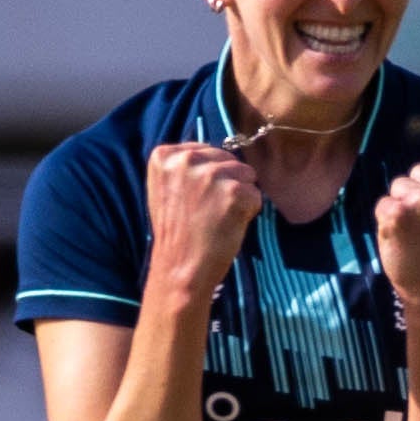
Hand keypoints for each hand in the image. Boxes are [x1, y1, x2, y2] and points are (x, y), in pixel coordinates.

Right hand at [143, 142, 261, 305]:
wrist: (178, 269)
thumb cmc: (175, 233)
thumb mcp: (167, 190)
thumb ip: (186, 168)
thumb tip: (221, 154)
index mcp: (164, 156)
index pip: (205, 151)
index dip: (206, 177)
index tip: (191, 200)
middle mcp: (186, 159)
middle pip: (228, 159)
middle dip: (225, 183)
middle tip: (205, 212)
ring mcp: (211, 175)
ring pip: (245, 175)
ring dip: (238, 197)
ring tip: (216, 219)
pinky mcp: (234, 192)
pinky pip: (256, 195)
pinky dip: (248, 213)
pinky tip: (227, 227)